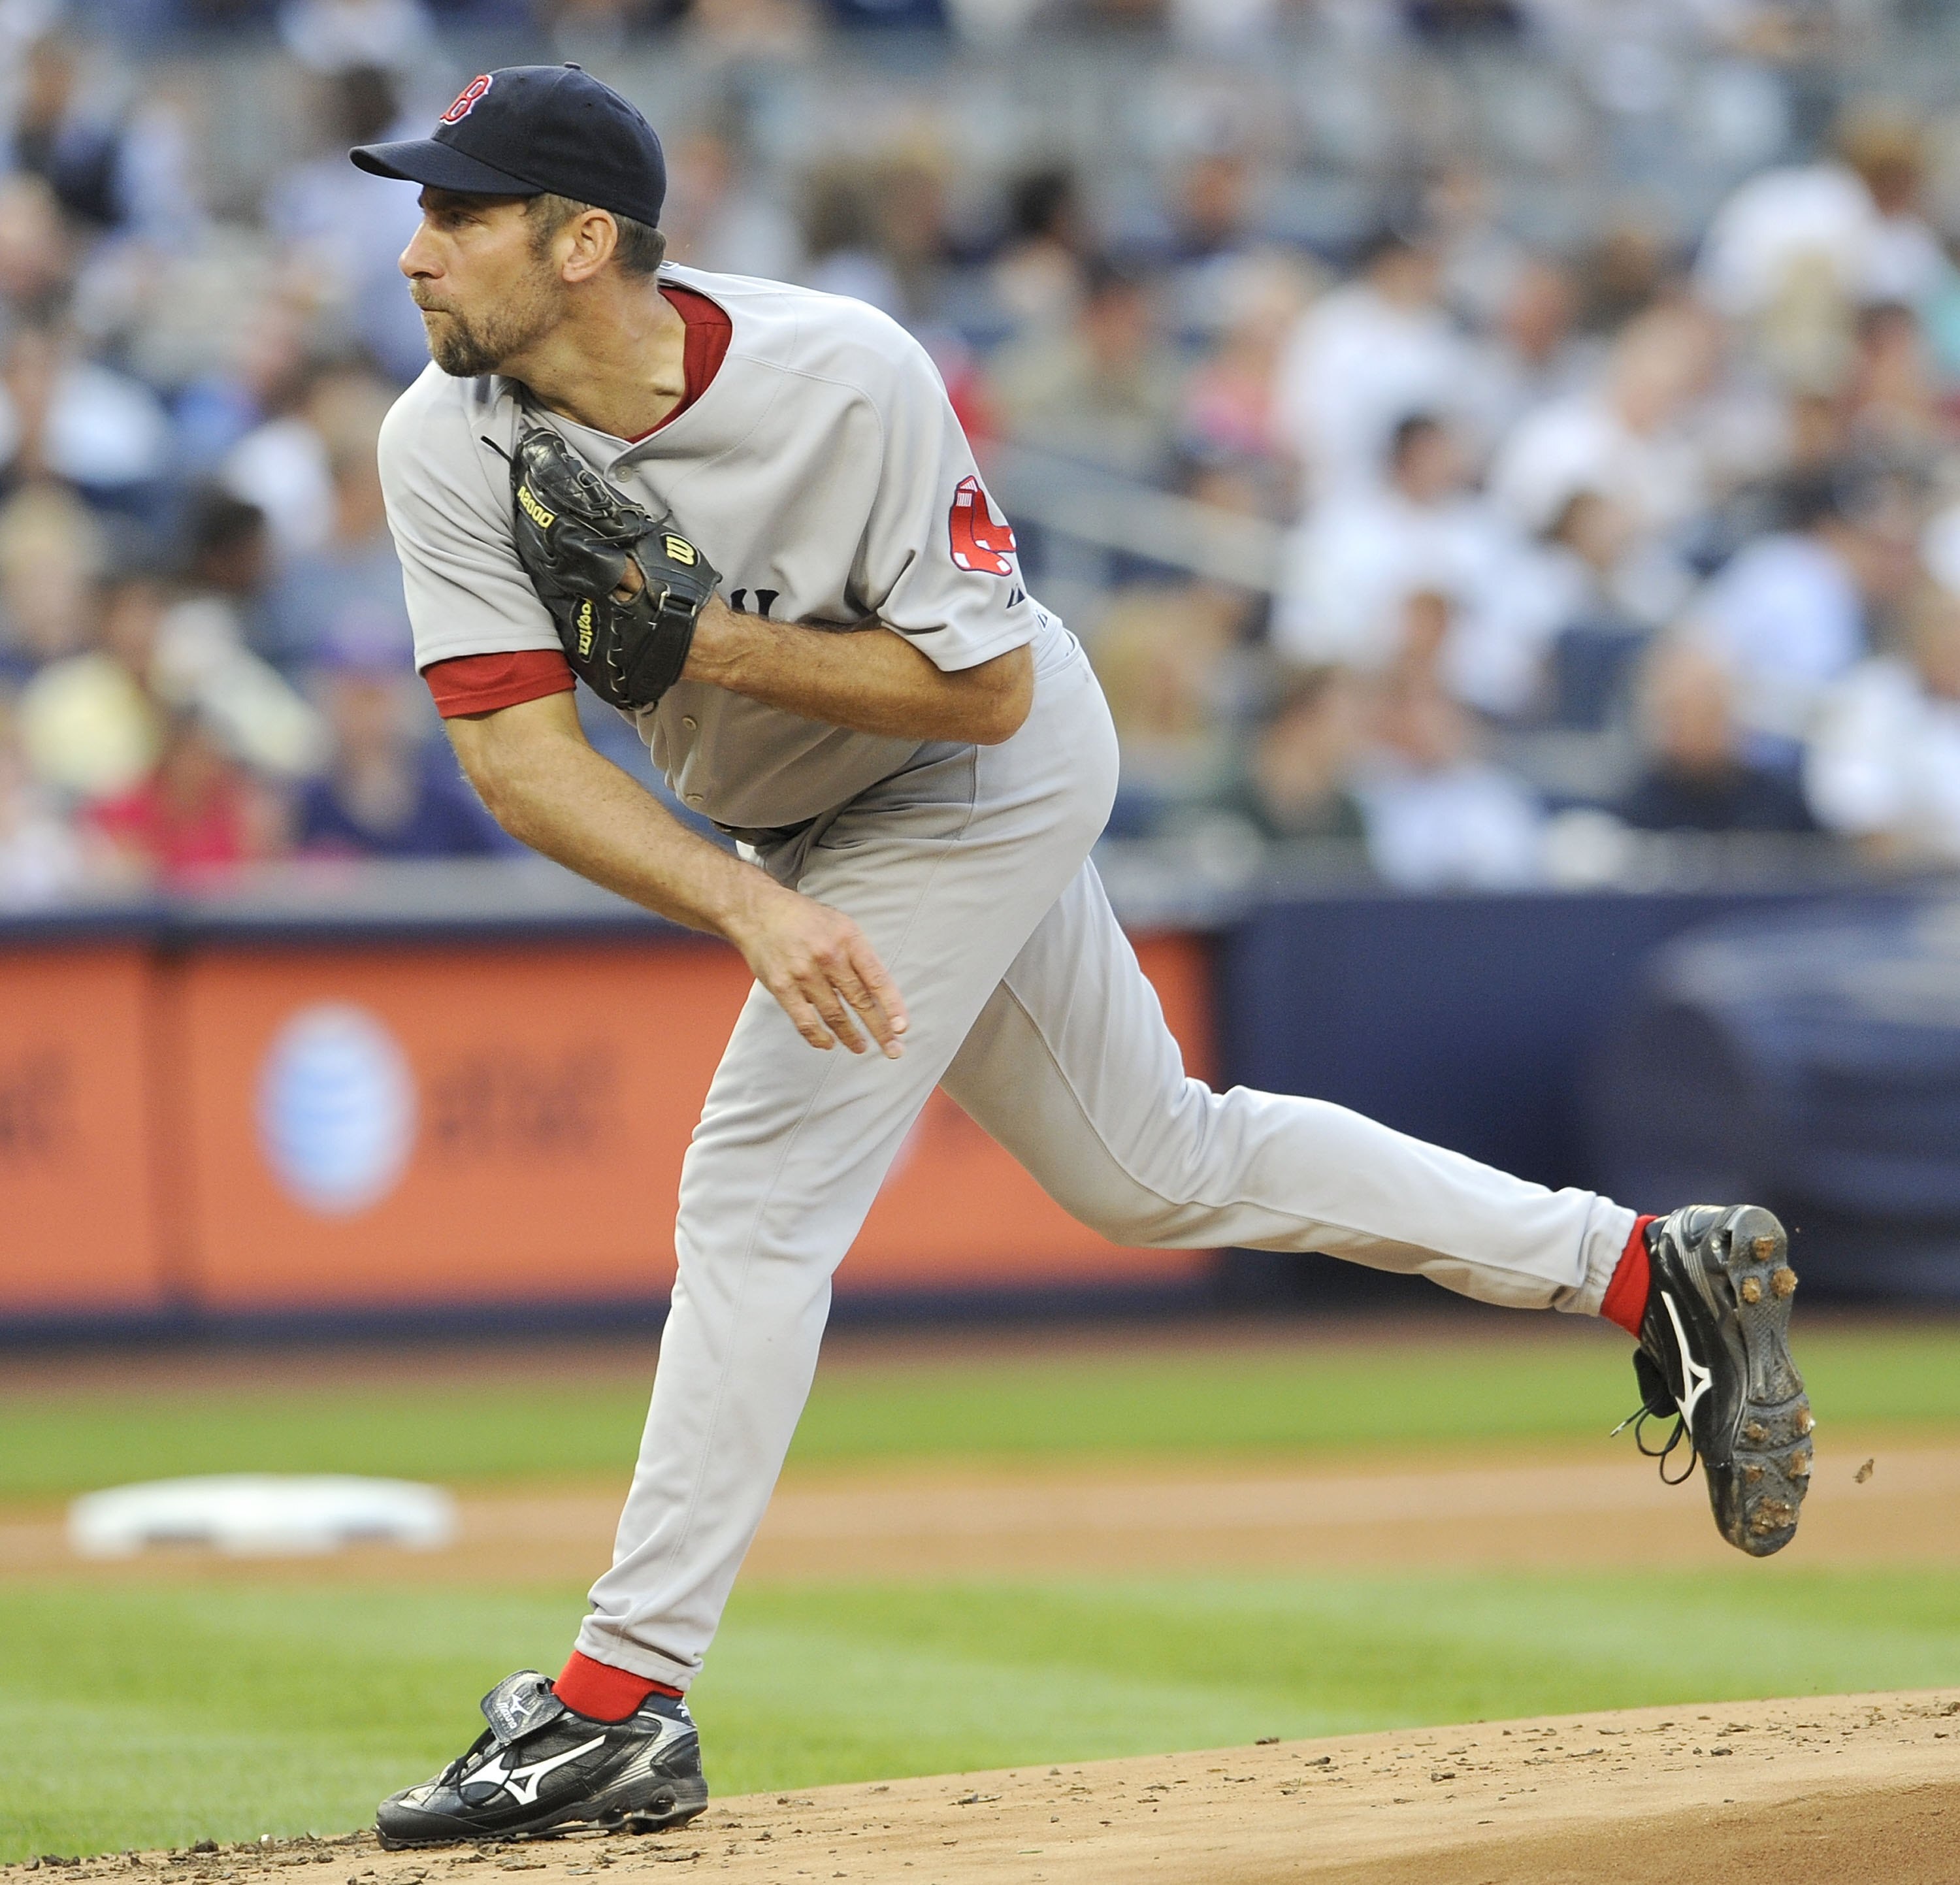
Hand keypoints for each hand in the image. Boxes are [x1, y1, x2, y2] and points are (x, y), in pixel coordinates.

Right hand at [724, 880, 908, 1057]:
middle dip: (879, 1029)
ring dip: (851, 1036)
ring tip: (861, 1047)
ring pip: (834, 1015)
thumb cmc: (806, 920)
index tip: (902, 1028)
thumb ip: (859, 956)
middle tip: (894, 1050)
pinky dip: (818, 1037)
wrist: (759, 912)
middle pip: (859, 1001)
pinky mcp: (782, 987)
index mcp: (848, 939)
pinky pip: (805, 1021)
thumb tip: (880, 994)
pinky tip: (829, 1044)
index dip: (892, 1006)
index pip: (877, 978)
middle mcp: (828, 956)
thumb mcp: (841, 926)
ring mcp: (804, 973)